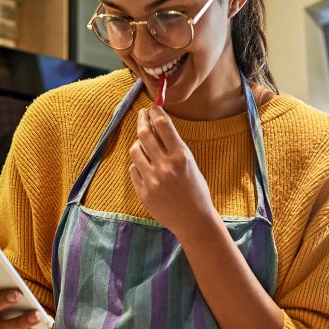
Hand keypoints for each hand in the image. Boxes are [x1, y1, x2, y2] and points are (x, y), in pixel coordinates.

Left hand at [129, 106, 216, 237]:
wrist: (194, 220)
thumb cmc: (196, 190)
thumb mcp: (191, 164)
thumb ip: (174, 147)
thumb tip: (157, 125)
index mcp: (182, 157)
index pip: (163, 125)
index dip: (155, 112)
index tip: (152, 108)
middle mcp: (166, 166)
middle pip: (145, 134)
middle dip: (141, 120)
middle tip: (141, 115)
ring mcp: (152, 180)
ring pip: (135, 150)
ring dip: (138, 143)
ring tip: (143, 143)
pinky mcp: (143, 192)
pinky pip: (133, 169)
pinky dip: (137, 165)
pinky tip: (144, 166)